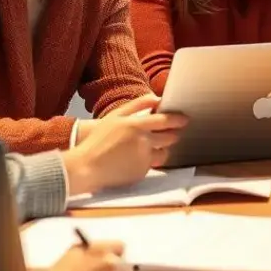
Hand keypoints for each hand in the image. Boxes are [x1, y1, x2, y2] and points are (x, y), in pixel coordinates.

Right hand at [64, 93, 187, 195]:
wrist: (86, 167)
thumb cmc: (98, 140)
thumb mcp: (115, 116)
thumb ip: (137, 105)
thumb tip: (157, 98)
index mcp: (136, 125)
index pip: (165, 121)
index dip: (177, 120)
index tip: (184, 119)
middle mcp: (143, 142)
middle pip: (169, 137)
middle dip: (173, 134)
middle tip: (172, 132)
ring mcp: (144, 159)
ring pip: (164, 153)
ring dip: (163, 149)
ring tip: (154, 146)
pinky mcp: (142, 173)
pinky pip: (152, 164)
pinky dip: (149, 160)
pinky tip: (137, 158)